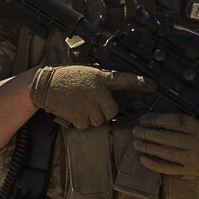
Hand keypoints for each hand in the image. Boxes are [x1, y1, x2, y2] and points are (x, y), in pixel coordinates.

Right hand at [30, 65, 149, 128]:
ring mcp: (88, 104)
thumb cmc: (67, 78)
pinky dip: (81, 122)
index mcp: (100, 78)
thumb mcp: (88, 73)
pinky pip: (87, 125)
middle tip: (94, 104)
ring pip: (100, 120)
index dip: (140, 83)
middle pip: (112, 111)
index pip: (124, 79)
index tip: (153, 85)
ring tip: (81, 105)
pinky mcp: (78, 115)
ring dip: (92, 117)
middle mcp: (97, 91)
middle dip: (105, 111)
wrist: (46, 84)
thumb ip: (102, 82)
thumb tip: (113, 95)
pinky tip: (74, 111)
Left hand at [131, 113, 198, 176]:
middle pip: (165, 137)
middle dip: (147, 133)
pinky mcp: (188, 170)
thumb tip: (156, 120)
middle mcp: (194, 142)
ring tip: (136, 142)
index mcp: (197, 127)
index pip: (172, 121)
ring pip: (163, 151)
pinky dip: (152, 163)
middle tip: (136, 131)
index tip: (144, 118)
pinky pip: (166, 167)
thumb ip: (182, 122)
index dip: (155, 119)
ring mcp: (191, 157)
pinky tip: (142, 158)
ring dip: (147, 147)